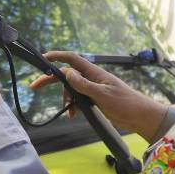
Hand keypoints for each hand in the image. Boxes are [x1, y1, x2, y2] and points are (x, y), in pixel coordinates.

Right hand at [30, 52, 167, 142]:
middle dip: (51, 79)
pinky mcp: (95, 98)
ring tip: (69, 112)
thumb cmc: (125, 103)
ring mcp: (93, 88)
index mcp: (94, 72)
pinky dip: (73, 105)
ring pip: (71, 89)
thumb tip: (67, 73)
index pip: (72, 59)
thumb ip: (84, 85)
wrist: (140, 117)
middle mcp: (92, 77)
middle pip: (67, 74)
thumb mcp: (102, 95)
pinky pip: (78, 98)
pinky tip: (73, 115)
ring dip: (66, 99)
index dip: (56, 56)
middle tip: (34, 86)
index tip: (42, 58)